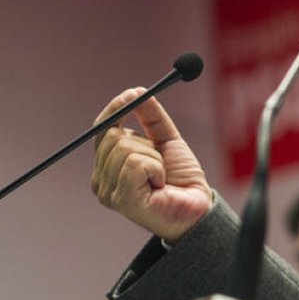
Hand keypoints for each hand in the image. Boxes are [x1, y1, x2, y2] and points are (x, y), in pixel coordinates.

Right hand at [91, 87, 211, 241]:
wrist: (198, 207)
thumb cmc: (181, 179)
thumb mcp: (166, 140)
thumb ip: (151, 117)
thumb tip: (136, 92)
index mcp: (107, 165)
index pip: (101, 129)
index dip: (116, 109)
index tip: (133, 94)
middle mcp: (100, 179)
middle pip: (112, 135)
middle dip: (144, 142)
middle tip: (159, 164)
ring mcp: (107, 191)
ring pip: (125, 147)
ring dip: (153, 158)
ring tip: (160, 178)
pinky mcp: (120, 199)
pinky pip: (135, 162)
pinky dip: (155, 168)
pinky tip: (159, 184)